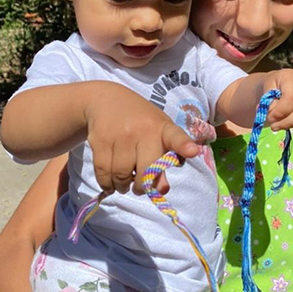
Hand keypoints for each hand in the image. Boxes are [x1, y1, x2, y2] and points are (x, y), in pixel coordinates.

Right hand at [84, 83, 198, 194]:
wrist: (105, 100)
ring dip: (122, 187)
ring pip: (122, 176)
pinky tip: (110, 182)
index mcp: (163, 129)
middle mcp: (143, 130)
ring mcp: (120, 135)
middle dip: (142, 187)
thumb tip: (162, 191)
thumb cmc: (139, 124)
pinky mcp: (100, 140)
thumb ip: (163, 163)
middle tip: (139, 187)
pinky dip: (107, 184)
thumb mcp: (157, 135)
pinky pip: (103, 173)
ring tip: (124, 182)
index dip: (184, 146)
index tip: (192, 151)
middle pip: (146, 172)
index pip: (176, 137)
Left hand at [263, 69, 292, 130]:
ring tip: (278, 123)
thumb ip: (268, 100)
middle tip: (273, 126)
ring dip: (290, 125)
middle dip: (286, 122)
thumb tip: (272, 113)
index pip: (292, 97)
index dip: (281, 111)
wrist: (280, 85)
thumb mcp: (266, 89)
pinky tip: (290, 121)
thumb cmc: (273, 86)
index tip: (270, 118)